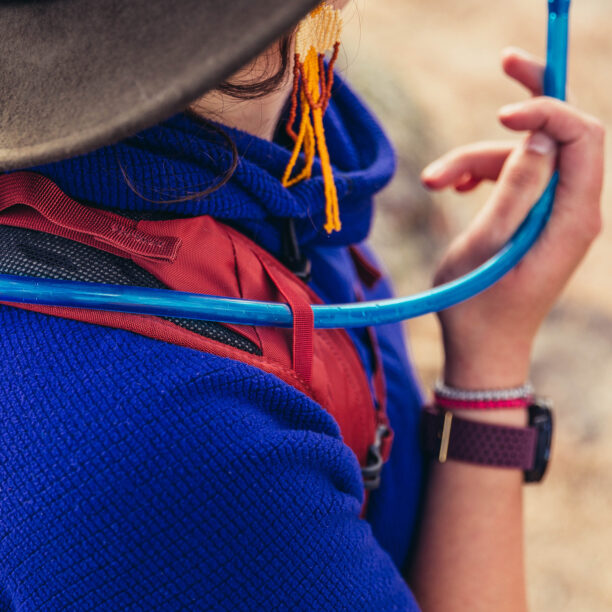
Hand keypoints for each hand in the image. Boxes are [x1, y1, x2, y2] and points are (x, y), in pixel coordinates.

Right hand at [421, 48, 604, 388]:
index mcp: (572, 218)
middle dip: (528, 106)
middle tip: (504, 59)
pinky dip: (484, 175)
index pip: (584, 135)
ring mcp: (555, 215)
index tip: (500, 111)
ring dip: (479, 158)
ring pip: (526, 158)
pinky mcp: (534, 221)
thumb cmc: (476, 308)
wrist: (482, 351)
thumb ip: (515, 188)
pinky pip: (516, 180)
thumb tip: (538, 134)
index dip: (548, 108)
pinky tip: (453, 188)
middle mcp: (574, 210)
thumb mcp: (485, 247)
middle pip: (561, 135)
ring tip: (435, 181)